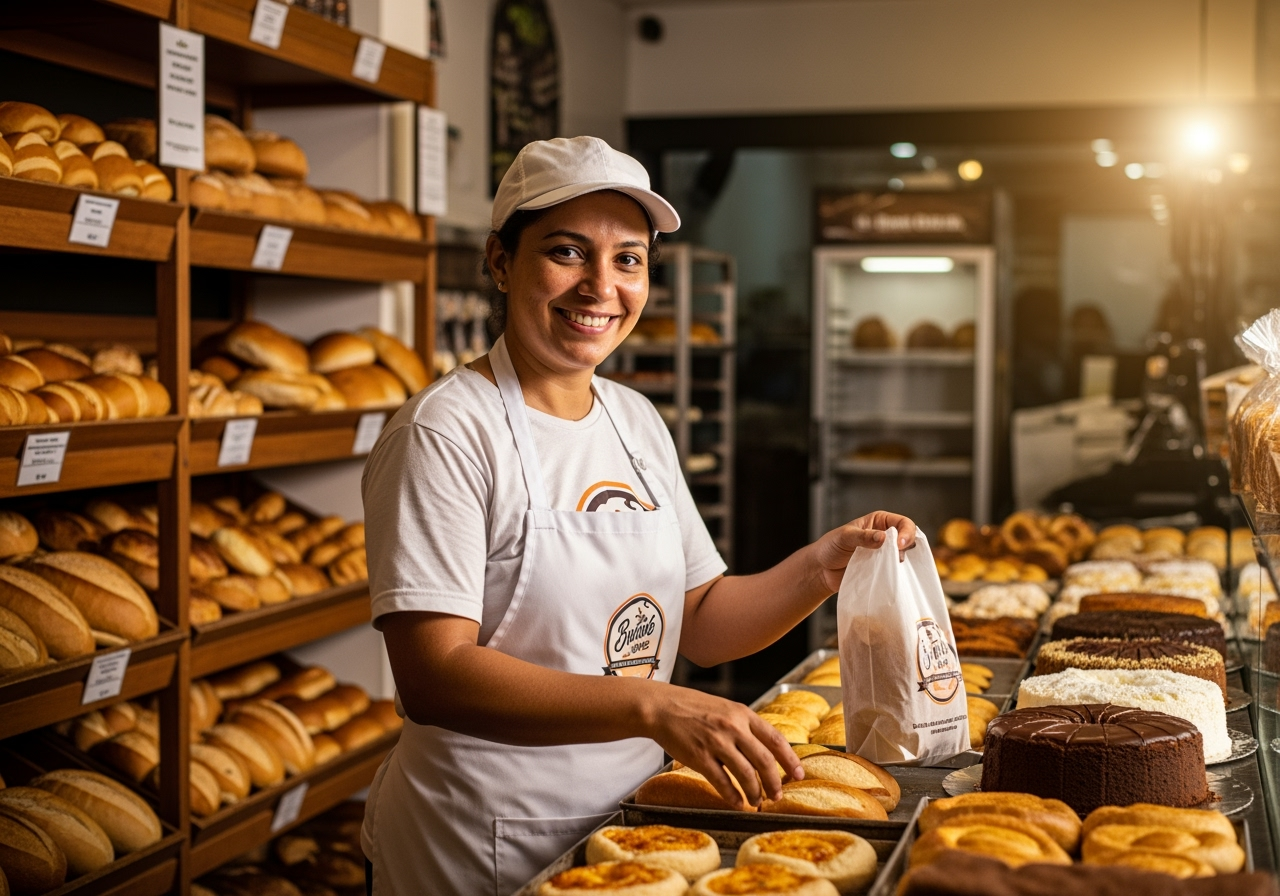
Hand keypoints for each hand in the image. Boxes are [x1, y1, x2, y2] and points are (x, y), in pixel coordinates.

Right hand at [643, 683, 801, 809]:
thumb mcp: (726, 708)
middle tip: (777, 796)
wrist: (662, 707)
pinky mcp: (699, 757)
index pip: (775, 738)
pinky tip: (737, 803)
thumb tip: (766, 749)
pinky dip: (733, 796)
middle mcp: (733, 727)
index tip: (798, 774)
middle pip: (764, 760)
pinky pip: (722, 782)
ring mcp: (716, 742)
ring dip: (754, 793)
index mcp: (742, 714)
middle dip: (774, 783)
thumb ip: (745, 725)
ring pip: (745, 774)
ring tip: (756, 802)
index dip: (790, 759)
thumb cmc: (693, 707)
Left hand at [813, 510, 917, 592]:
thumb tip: (883, 538)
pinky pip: (894, 572)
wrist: (821, 570)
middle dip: (906, 547)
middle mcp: (885, 537)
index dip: (906, 532)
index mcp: (879, 521)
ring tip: (889, 567)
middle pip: (908, 539)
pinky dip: (894, 574)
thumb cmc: (830, 547)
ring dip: (899, 562)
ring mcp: (884, 555)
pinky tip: (889, 576)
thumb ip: (863, 536)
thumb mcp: (844, 537)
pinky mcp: (881, 570)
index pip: (903, 523)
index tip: (899, 544)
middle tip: (897, 557)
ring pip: (903, 557)